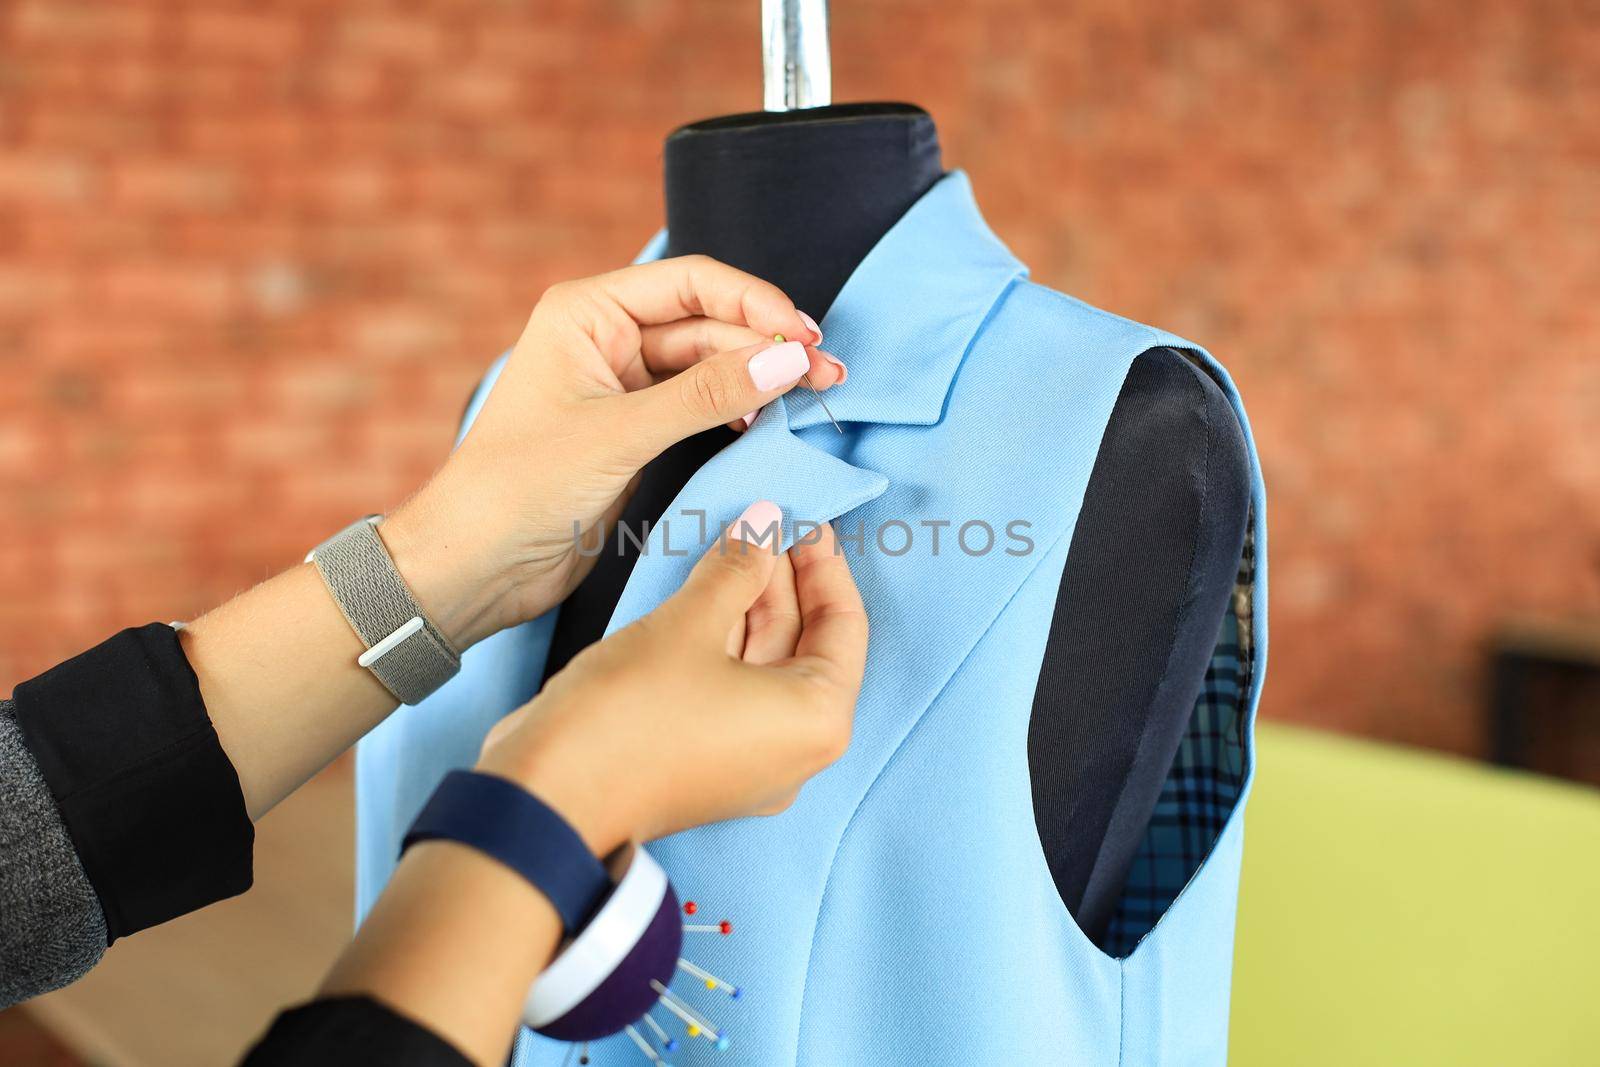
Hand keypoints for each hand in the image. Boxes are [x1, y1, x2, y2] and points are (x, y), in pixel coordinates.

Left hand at [380, 257, 844, 648]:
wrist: (475, 565)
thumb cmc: (519, 488)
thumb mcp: (620, 435)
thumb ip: (707, 395)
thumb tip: (788, 357)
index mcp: (587, 312)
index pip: (690, 283)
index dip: (754, 303)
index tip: (805, 337)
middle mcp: (605, 338)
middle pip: (708, 324)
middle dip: (768, 346)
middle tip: (828, 376)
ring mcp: (620, 386)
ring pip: (709, 367)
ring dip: (760, 379)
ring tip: (815, 396)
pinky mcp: (633, 432)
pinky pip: (699, 407)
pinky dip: (736, 411)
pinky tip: (768, 424)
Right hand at [475, 503, 867, 854]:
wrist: (549, 795)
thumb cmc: (631, 713)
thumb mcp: (690, 623)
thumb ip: (736, 567)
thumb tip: (764, 522)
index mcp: (816, 720)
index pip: (844, 626)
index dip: (824, 566)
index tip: (804, 521)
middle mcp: (794, 749)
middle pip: (805, 646)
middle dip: (782, 581)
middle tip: (763, 524)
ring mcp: (749, 761)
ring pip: (764, 665)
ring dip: (749, 605)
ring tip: (732, 546)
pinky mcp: (706, 761)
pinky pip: (733, 689)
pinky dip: (725, 641)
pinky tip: (705, 593)